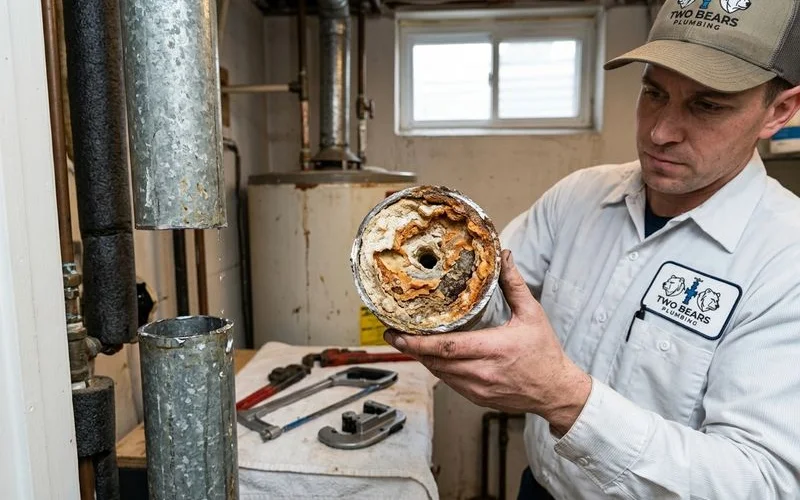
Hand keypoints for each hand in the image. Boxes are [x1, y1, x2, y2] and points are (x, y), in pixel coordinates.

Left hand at [384, 249, 591, 434]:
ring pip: (439, 373)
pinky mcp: (476, 397)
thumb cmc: (544, 353)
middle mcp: (483, 372)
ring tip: (407, 342)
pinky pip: (449, 382)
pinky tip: (431, 356)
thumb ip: (514, 285)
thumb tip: (504, 256)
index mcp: (495, 349)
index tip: (398, 333)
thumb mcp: (532, 314)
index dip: (419, 342)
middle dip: (411, 348)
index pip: (448, 347)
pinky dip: (438, 368)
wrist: (556, 391)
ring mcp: (478, 388)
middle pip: (436, 361)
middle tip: (392, 334)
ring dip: (423, 358)